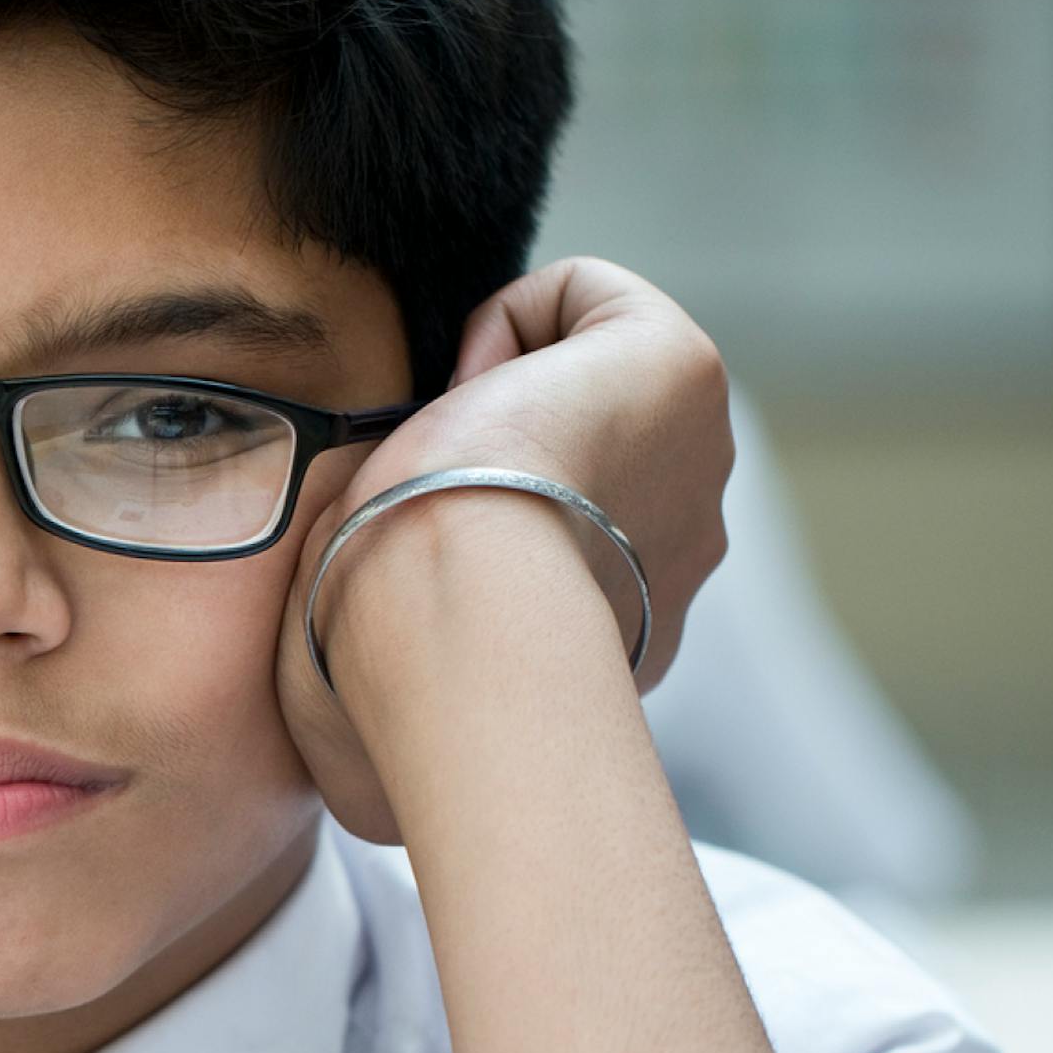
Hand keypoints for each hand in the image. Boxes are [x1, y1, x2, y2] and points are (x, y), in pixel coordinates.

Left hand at [277, 258, 733, 840]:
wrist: (452, 619)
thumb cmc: (400, 669)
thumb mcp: (390, 691)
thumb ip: (400, 681)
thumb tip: (351, 759)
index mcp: (629, 607)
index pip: (546, 514)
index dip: (471, 499)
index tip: (430, 542)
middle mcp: (685, 532)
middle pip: (568, 434)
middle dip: (496, 435)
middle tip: (441, 485)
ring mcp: (700, 452)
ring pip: (573, 364)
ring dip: (500, 387)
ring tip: (464, 446)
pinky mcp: (687, 366)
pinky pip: (587, 294)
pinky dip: (515, 318)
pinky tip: (486, 393)